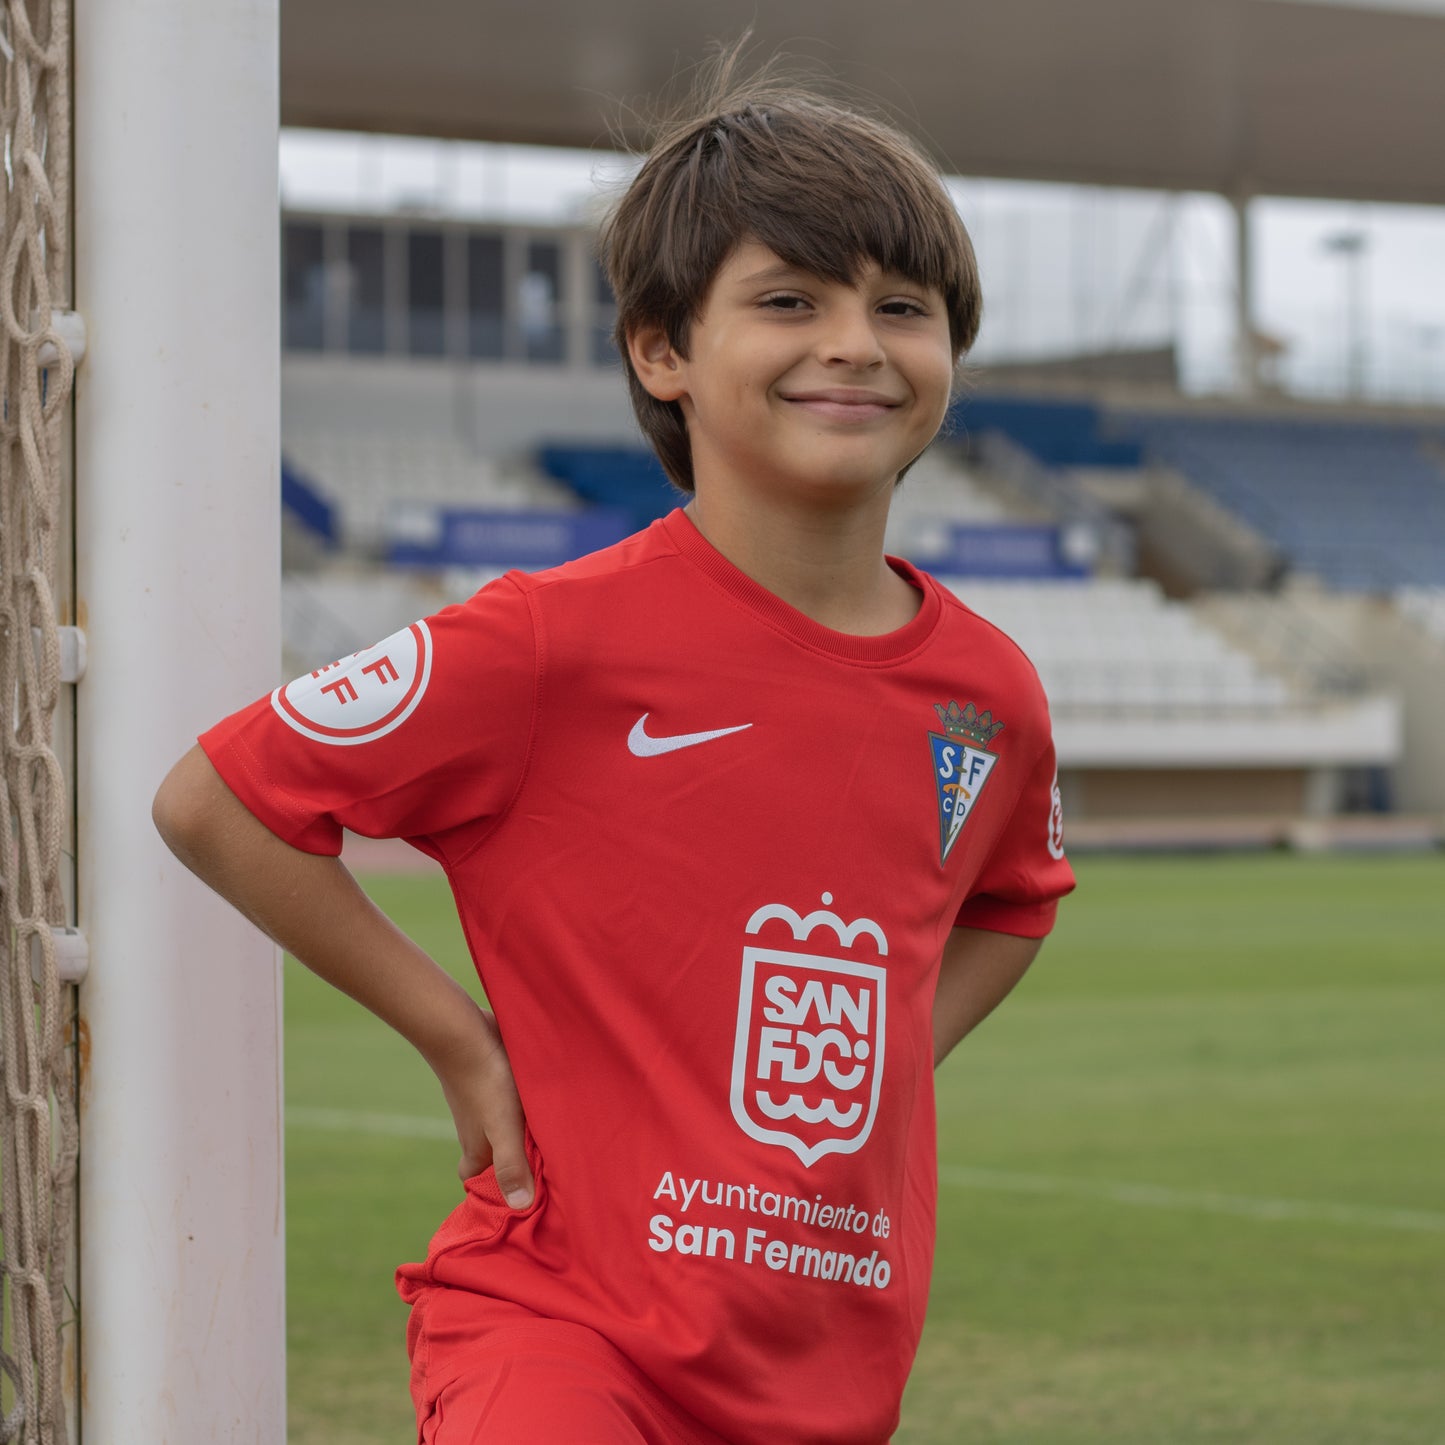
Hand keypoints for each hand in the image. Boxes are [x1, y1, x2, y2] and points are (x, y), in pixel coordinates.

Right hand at [431, 1002, 532, 1209]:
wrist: (465, 1032)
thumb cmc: (486, 1082)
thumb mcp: (503, 1127)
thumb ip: (512, 1165)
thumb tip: (521, 1208)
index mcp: (476, 1148)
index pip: (474, 1179)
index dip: (490, 1189)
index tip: (516, 1196)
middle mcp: (476, 1128)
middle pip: (491, 1154)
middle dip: (514, 1162)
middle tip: (546, 1168)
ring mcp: (483, 1104)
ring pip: (501, 1127)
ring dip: (523, 1133)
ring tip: (555, 1137)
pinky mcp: (493, 1081)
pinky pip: (508, 1102)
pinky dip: (524, 1108)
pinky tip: (546, 1102)